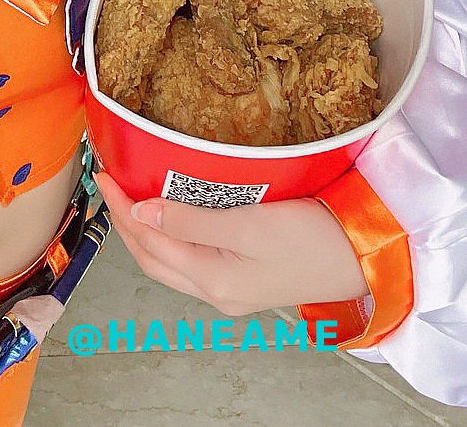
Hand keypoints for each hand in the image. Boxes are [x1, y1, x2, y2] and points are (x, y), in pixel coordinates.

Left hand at [95, 171, 367, 316]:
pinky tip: (172, 216)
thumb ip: (192, 221)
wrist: (361, 258)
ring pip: (170, 262)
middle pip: (152, 258)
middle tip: (111, 184)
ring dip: (146, 232)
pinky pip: (191, 260)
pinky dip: (172, 237)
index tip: (105, 175)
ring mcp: (231, 290)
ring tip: (132, 196)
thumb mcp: (249, 223)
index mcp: (212, 281)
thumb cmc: (311, 239)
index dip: (121, 210)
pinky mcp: (245, 279)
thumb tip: (142, 212)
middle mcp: (216, 292)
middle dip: (125, 223)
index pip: (148, 243)